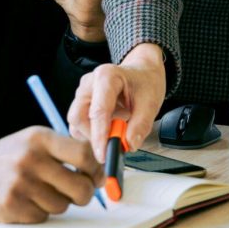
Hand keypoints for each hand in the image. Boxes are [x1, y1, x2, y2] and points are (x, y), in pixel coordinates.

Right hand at [0, 127, 103, 221]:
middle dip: (85, 194)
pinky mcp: (10, 206)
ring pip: (62, 205)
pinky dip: (39, 212)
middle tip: (79, 192)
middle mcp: (31, 159)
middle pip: (80, 187)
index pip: (85, 154)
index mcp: (41, 138)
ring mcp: (20, 183)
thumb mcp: (34, 140)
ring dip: (58, 203)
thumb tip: (100, 171)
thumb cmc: (9, 156)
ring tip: (42, 192)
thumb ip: (65, 150)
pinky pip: (43, 217)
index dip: (97, 169)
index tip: (97, 176)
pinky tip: (26, 200)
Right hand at [69, 43, 165, 161]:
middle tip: (115, 141)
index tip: (104, 154)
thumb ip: (141, 125)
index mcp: (106, 76)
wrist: (142, 72)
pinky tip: (111, 124)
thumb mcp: (151, 103)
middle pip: (78, 117)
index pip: (98, 111)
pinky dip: (94, 131)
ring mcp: (82, 93)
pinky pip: (79, 124)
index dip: (100, 136)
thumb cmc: (145, 83)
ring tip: (118, 125)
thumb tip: (128, 144)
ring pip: (76, 123)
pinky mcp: (81, 103)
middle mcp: (89, 83)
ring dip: (95, 133)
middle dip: (94, 135)